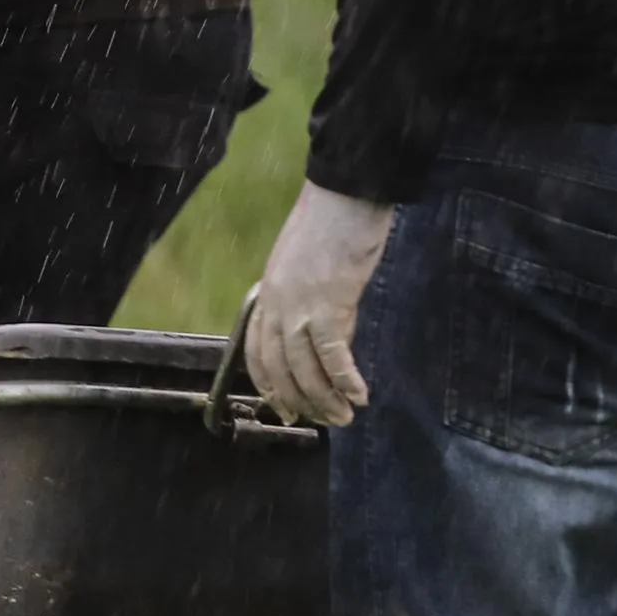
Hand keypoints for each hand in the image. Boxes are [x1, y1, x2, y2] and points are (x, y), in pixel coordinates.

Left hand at [246, 181, 399, 428]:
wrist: (346, 194)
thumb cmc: (332, 223)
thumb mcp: (305, 266)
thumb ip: (307, 299)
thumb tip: (326, 333)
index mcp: (268, 293)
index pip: (256, 350)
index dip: (269, 384)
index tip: (284, 408)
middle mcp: (276, 303)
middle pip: (280, 368)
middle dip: (300, 401)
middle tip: (322, 421)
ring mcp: (300, 305)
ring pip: (305, 369)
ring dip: (325, 399)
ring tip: (345, 418)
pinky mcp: (329, 303)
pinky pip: (333, 354)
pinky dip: (346, 380)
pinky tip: (360, 396)